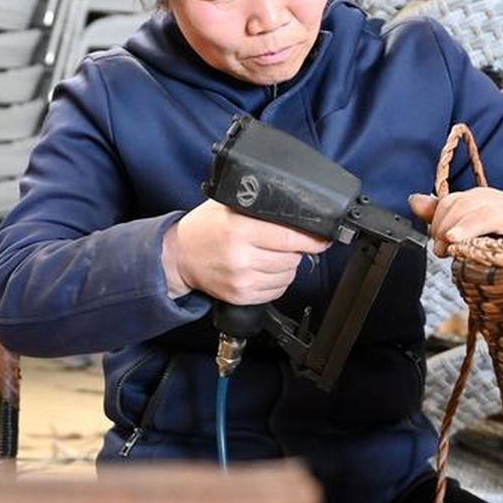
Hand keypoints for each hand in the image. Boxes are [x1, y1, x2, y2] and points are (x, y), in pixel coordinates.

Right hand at [162, 199, 332, 301]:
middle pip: (292, 258)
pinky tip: (263, 270)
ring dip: (286, 266)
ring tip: (269, 256)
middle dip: (295, 250)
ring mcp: (241, 280)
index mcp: (239, 229)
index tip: (323, 238)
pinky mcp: (240, 296)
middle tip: (282, 243)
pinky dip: (276, 281)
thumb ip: (260, 208)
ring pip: (287, 276)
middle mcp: (241, 257)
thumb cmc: (204, 228)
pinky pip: (275, 291)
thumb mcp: (228, 207)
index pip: (290, 238)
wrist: (179, 256)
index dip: (312, 239)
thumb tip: (298, 215)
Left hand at [407, 188, 502, 256]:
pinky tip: (484, 252)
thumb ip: (442, 214)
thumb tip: (414, 201)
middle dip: (447, 226)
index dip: (438, 218)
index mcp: (485, 197)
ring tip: (451, 242)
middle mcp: (502, 202)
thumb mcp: (470, 223)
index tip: (436, 239)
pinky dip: (496, 243)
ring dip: (465, 228)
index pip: (453, 201)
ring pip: (487, 214)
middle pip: (467, 205)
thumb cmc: (502, 235)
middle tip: (440, 248)